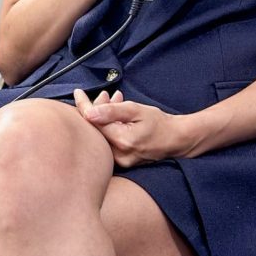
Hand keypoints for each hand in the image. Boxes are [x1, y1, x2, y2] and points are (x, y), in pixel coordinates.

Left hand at [73, 89, 196, 165]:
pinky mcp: (121, 162)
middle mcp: (118, 155)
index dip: (83, 106)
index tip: (78, 93)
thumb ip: (111, 111)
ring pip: (101, 134)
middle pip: (95, 129)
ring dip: (102, 116)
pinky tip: (114, 115)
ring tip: (112, 101)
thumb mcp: (136, 110)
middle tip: (105, 96)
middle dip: (95, 109)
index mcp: (122, 141)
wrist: (176, 140)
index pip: (93, 122)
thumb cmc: (159, 123)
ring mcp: (120, 161)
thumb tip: (88, 113)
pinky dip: (108, 126)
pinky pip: (108, 141)